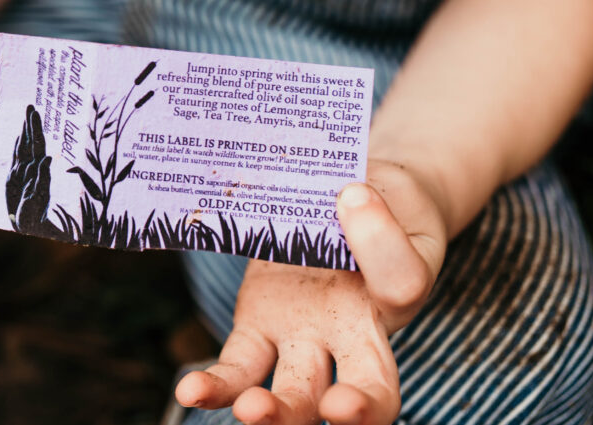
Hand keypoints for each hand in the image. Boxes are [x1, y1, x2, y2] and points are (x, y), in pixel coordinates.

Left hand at [174, 160, 448, 424]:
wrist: (345, 203)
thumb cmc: (373, 201)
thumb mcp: (384, 189)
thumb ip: (372, 197)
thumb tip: (349, 197)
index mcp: (398, 284)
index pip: (402, 281)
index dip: (382, 247)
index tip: (353, 195)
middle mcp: (359, 329)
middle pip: (369, 386)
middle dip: (357, 408)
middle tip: (338, 408)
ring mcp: (307, 337)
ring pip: (299, 394)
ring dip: (278, 411)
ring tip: (252, 410)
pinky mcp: (259, 330)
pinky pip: (240, 366)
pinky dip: (218, 385)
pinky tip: (191, 392)